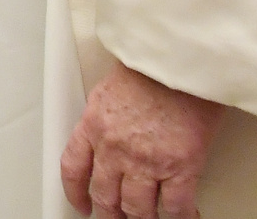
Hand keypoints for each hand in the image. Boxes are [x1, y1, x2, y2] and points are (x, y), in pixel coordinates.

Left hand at [60, 64, 223, 218]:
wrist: (181, 54)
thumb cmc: (152, 61)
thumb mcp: (112, 86)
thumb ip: (107, 114)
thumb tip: (113, 131)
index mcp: (94, 123)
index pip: (73, 168)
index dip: (76, 192)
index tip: (82, 204)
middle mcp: (114, 147)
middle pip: (105, 196)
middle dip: (111, 212)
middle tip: (118, 216)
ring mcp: (146, 161)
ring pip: (137, 209)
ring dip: (142, 217)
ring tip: (149, 218)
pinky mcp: (180, 166)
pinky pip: (175, 207)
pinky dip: (179, 216)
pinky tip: (183, 216)